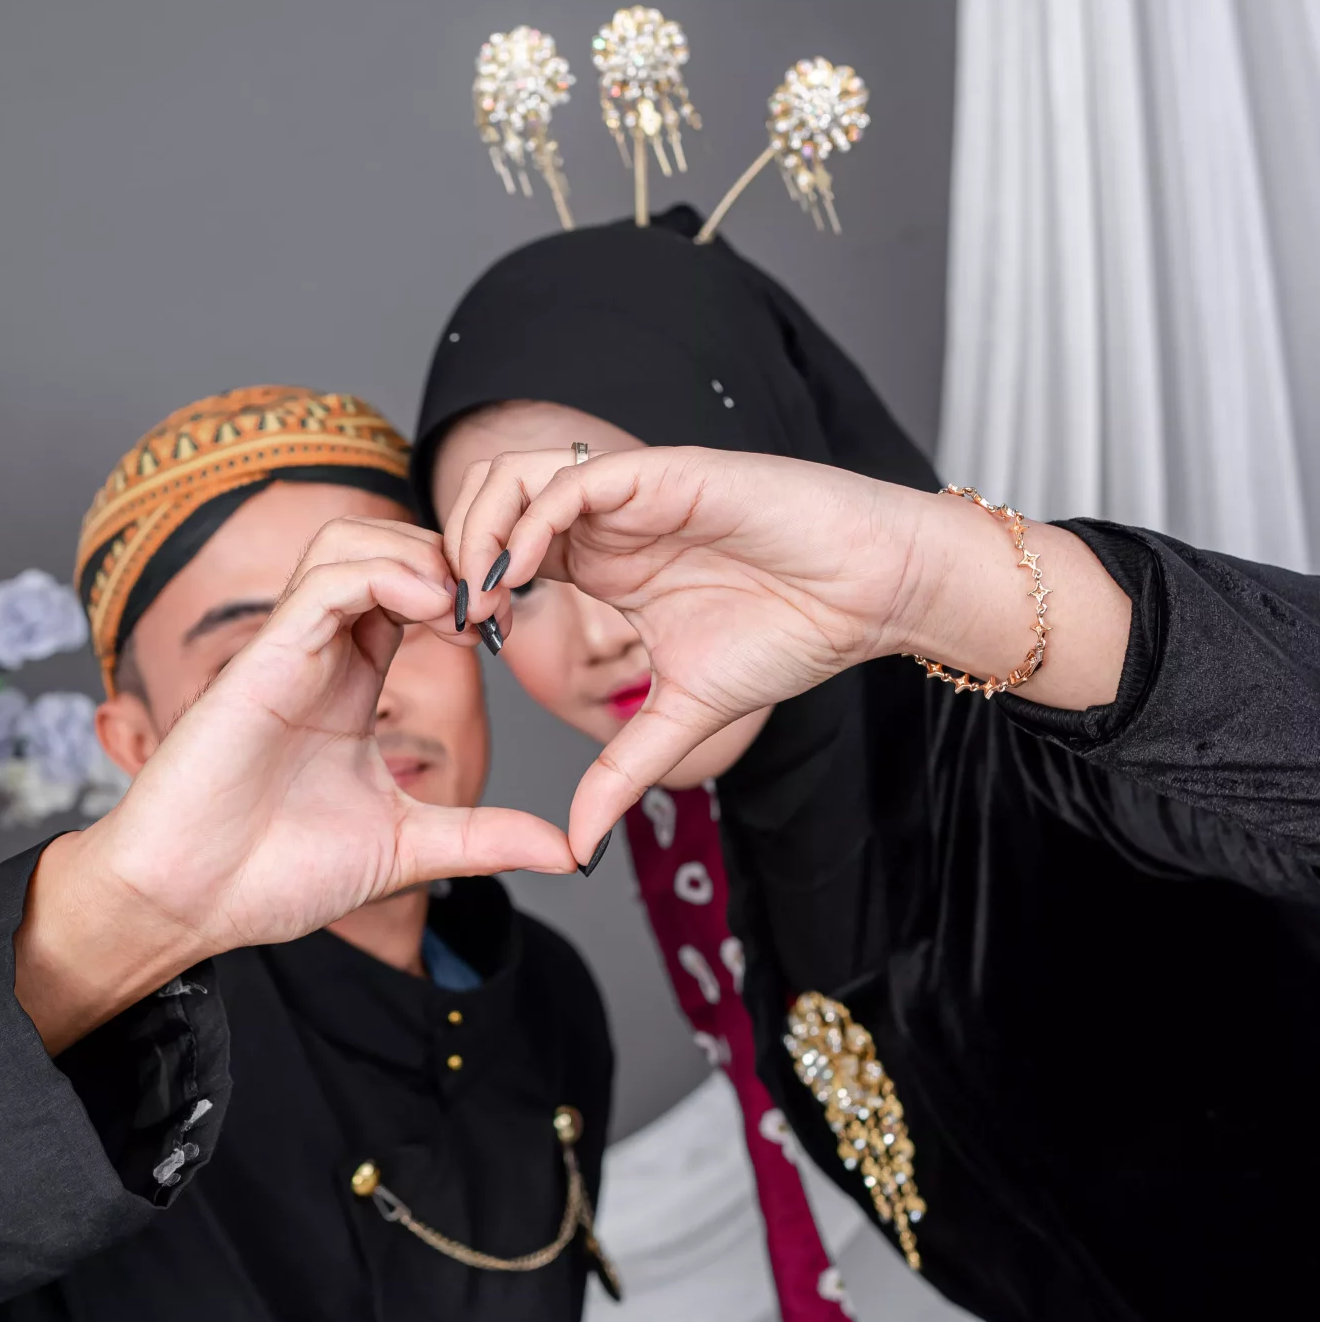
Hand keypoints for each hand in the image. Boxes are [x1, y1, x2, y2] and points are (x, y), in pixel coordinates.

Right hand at [17, 518, 573, 1049]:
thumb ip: (484, 838)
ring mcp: (290, 650)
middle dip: (451, 558)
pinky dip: (386, 574)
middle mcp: (321, 655)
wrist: (193, 901)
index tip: (509, 630)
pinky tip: (433, 610)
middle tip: (499, 607)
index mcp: (351, 684)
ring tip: (466, 607)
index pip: (413, 592)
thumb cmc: (275, 873)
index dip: (469, 592)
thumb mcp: (408, 847)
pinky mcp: (264, 658)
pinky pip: (327, 580)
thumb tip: (570, 853)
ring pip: (350, 541)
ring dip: (418, 554)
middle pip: (384, 545)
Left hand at [443, 445, 1128, 854]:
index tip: (452, 646)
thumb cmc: (794, 634)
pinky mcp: (665, 474)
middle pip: (487, 504)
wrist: (873, 593)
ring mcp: (632, 492)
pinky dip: (534, 518)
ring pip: (516, 477)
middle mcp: (607, 520)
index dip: (464, 591)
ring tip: (477, 593)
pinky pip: (576, 478)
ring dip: (480, 527)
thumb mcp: (684, 717)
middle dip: (451, 552)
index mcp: (604, 562)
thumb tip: (577, 847)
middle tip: (448, 617)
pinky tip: (521, 572)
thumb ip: (623, 770)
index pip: (501, 555)